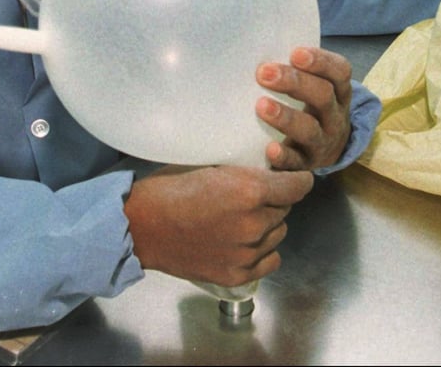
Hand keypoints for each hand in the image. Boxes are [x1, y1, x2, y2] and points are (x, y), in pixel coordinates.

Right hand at [125, 165, 313, 287]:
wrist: (142, 226)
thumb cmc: (171, 188)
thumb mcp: (213, 167)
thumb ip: (245, 173)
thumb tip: (271, 171)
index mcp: (250, 191)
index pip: (298, 186)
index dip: (298, 179)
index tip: (294, 178)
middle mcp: (255, 224)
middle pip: (286, 210)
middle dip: (274, 201)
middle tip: (251, 197)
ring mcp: (247, 253)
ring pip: (278, 234)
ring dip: (267, 225)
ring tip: (242, 219)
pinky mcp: (238, 274)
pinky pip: (270, 260)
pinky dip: (262, 250)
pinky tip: (243, 241)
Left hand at [254, 46, 352, 170]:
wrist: (327, 150)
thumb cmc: (310, 106)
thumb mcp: (314, 87)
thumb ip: (294, 69)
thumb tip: (256, 45)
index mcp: (339, 92)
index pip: (339, 72)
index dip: (320, 62)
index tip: (295, 53)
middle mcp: (334, 117)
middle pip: (322, 96)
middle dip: (294, 82)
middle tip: (264, 73)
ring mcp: (322, 142)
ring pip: (310, 130)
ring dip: (286, 117)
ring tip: (261, 105)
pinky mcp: (305, 164)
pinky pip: (296, 163)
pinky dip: (284, 156)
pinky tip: (270, 149)